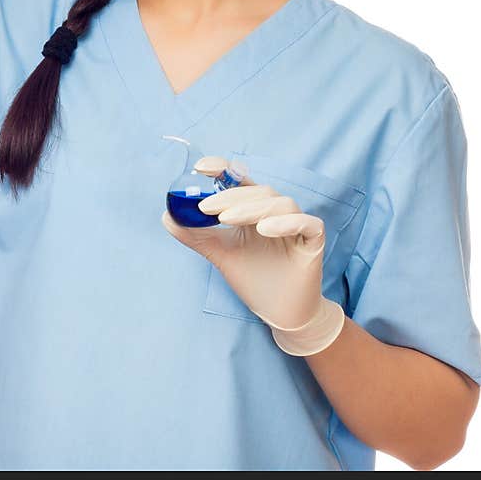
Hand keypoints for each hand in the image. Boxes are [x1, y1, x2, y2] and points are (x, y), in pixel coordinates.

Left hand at [161, 156, 344, 355]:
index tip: (200, 167)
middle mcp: (275, 211)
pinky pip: (306, 222)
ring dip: (250, 207)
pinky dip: (285, 222)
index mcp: (253, 208)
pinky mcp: (313, 240)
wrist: (281, 312)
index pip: (239, 179)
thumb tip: (167, 216)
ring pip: (278, 203)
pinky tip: (264, 229)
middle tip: (205, 208)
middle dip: (229, 196)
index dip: (222, 168)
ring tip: (226, 220)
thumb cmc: (254, 277)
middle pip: (256, 191)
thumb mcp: (219, 253)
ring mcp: (296, 223)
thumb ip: (196, 235)